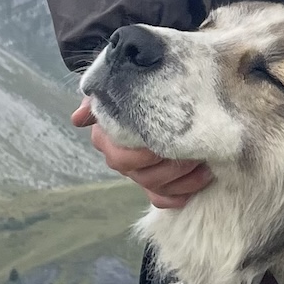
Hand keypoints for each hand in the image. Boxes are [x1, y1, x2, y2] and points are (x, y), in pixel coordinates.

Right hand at [73, 99, 211, 208]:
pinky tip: (199, 182)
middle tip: (194, 152)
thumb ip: (98, 99)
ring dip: (182, 180)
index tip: (169, 138)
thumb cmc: (130, 86)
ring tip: (205, 164)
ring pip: (155, 188)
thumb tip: (78, 118)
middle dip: (170, 167)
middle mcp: (120, 159)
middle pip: (141, 176)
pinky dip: (179, 196)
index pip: (122, 155)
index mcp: (107, 139)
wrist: (143, 92)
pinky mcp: (153, 184)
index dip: (146, 153)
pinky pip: (162, 199)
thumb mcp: (114, 84)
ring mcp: (137, 174)